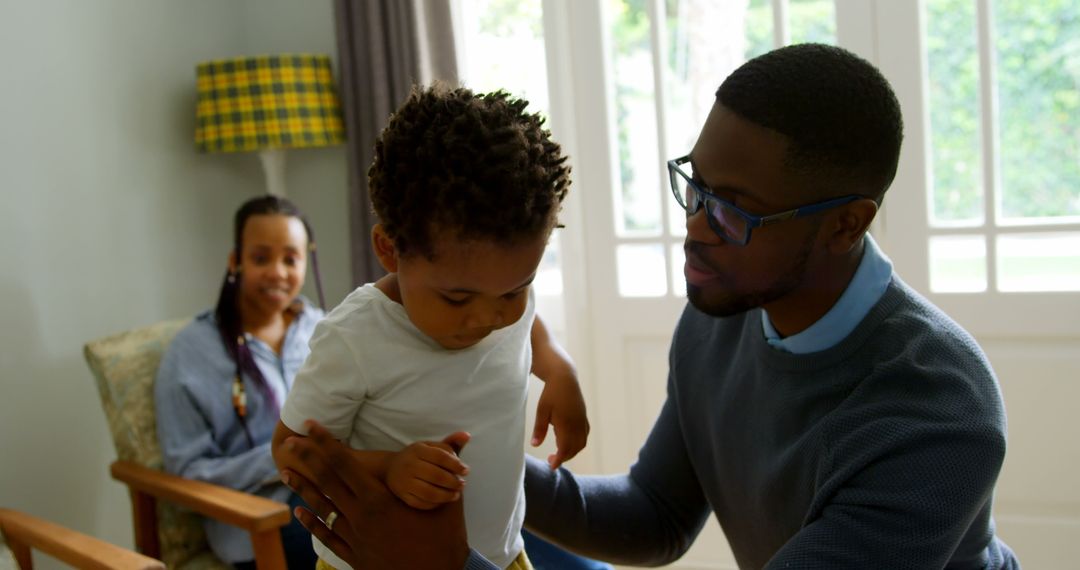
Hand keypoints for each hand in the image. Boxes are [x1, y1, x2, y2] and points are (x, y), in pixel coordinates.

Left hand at [279, 421, 471, 569]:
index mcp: (379, 499)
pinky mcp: (355, 556)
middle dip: (306, 460)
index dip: (325, 443)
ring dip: (302, 489)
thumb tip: (463, 436)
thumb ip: (449, 464)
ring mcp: (355, 537)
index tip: (310, 425)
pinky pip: (327, 536)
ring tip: (285, 474)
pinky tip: (300, 512)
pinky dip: (312, 522)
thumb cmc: (445, 538)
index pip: (344, 463)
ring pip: (321, 508)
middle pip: (326, 482)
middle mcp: (361, 516)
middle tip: (288, 444)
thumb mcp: (449, 498)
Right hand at [386, 439, 469, 509]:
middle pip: (437, 476)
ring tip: (456, 494)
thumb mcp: (431, 446)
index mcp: (418, 450)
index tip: (466, 471)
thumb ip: (450, 442)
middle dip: (453, 482)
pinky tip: (443, 500)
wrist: (390, 468)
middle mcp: (409, 465)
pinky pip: (422, 503)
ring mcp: (404, 482)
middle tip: (462, 484)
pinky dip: (436, 504)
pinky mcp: (403, 496)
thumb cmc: (417, 457)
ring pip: (430, 493)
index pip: (441, 457)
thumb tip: (467, 435)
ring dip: (447, 495)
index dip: (456, 465)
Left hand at [532, 374, 589, 468]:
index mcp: (566, 424)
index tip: (551, 466)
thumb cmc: (551, 394)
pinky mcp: (584, 417)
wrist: (565, 378)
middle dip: (564, 457)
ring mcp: (582, 421)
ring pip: (581, 443)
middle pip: (574, 449)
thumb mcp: (541, 411)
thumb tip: (535, 445)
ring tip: (559, 450)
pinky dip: (578, 442)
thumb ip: (539, 429)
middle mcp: (577, 424)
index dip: (559, 460)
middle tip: (551, 459)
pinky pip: (584, 435)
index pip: (565, 449)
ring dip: (572, 451)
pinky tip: (567, 439)